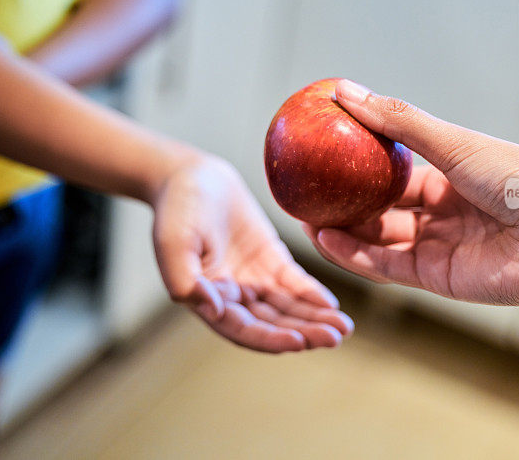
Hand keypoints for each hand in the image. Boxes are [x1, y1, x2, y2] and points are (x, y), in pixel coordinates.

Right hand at [152, 154, 353, 352]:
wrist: (190, 175)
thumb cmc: (176, 209)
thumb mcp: (174, 242)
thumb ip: (185, 281)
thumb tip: (214, 312)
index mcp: (208, 300)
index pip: (245, 330)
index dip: (272, 339)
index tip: (300, 343)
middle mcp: (233, 297)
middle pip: (274, 324)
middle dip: (305, 333)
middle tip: (336, 337)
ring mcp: (253, 279)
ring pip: (288, 308)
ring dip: (314, 319)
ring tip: (344, 327)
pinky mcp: (270, 259)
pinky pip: (294, 282)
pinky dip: (313, 295)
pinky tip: (332, 304)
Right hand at [304, 80, 518, 305]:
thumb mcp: (453, 142)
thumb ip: (397, 121)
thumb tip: (345, 90)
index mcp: (452, 177)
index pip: (397, 172)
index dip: (360, 165)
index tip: (324, 152)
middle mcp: (444, 213)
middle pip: (383, 209)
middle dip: (345, 203)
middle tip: (305, 191)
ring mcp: (440, 247)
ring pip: (379, 240)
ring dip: (342, 231)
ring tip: (304, 216)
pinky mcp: (437, 278)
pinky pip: (387, 266)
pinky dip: (355, 256)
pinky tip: (325, 240)